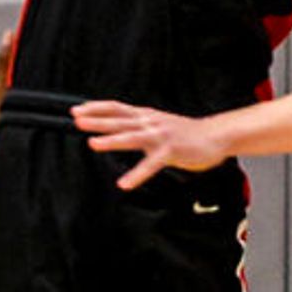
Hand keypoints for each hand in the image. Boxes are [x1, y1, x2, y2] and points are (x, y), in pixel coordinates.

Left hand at [74, 98, 227, 188]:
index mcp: (145, 116)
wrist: (215, 135)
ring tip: (93, 144)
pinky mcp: (171, 152)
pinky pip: (151, 165)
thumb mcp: (158, 123)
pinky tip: (124, 184)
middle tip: (77, 120)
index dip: (96, 108)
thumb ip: (138, 124)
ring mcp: (160, 136)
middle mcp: (150, 122)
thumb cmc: (185, 133)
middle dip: (97, 120)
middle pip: (119, 119)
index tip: (76, 109)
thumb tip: (117, 126)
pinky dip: (137, 175)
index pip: (116, 108)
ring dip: (111, 140)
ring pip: (132, 137)